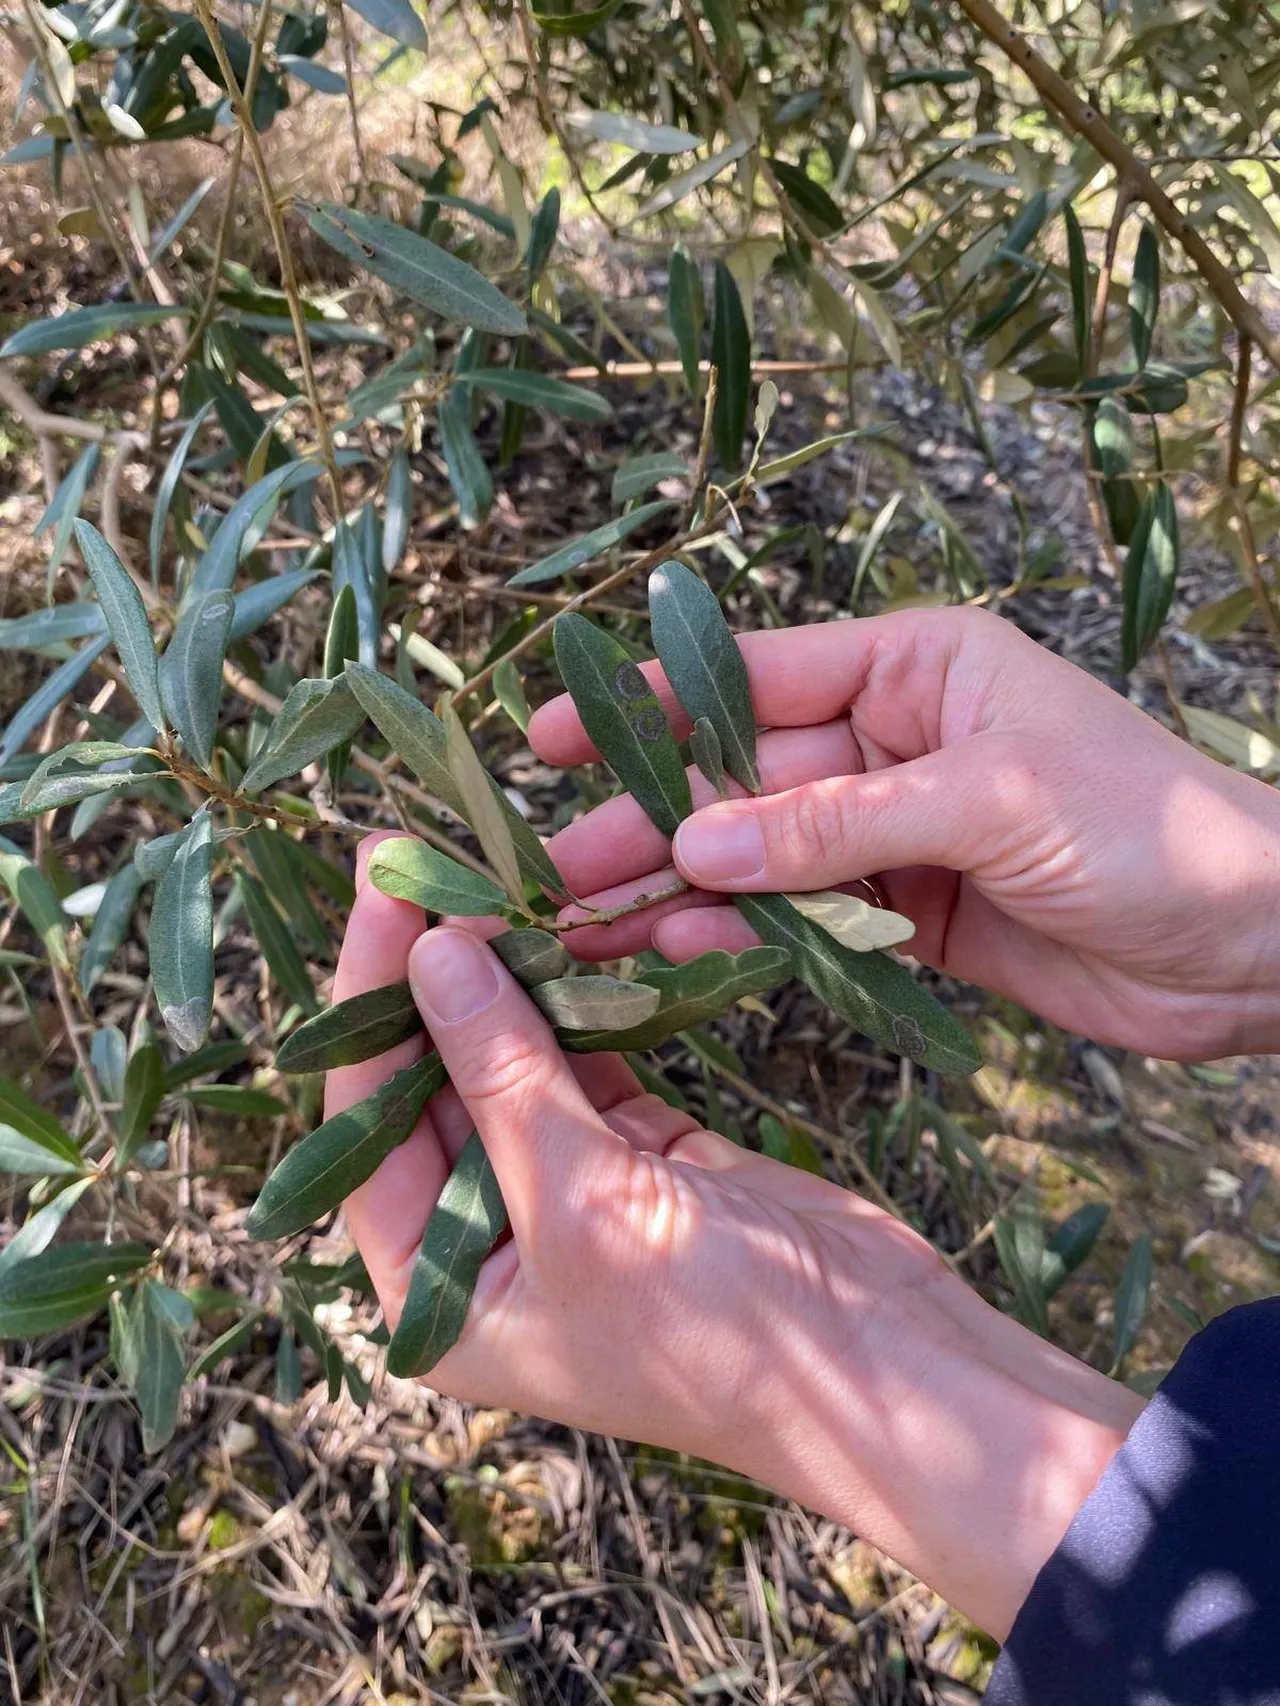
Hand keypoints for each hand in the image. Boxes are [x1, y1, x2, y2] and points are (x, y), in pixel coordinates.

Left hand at [331, 836, 1140, 1639]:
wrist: (889, 1365)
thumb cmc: (725, 1330)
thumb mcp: (589, 1209)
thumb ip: (506, 1077)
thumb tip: (433, 954)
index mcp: (437, 1294)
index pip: (369, 1131)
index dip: (368, 1011)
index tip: (382, 895)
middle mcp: (484, 1243)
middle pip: (433, 1085)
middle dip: (433, 979)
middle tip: (420, 860)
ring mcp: (567, 1193)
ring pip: (513, 1061)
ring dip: (510, 976)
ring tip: (490, 875)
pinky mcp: (641, 1153)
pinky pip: (591, 1056)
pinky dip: (585, 997)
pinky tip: (566, 927)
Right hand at [531, 607, 1279, 1058]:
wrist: (1256, 947)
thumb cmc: (1149, 829)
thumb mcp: (989, 801)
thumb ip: (837, 826)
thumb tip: (694, 845)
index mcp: (915, 667)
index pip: (758, 678)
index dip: (651, 708)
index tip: (551, 736)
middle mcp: (895, 739)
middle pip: (743, 779)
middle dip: (650, 820)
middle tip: (556, 869)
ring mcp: (899, 832)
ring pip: (762, 856)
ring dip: (680, 889)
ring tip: (589, 928)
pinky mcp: (910, 916)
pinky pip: (807, 919)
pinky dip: (744, 934)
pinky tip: (680, 949)